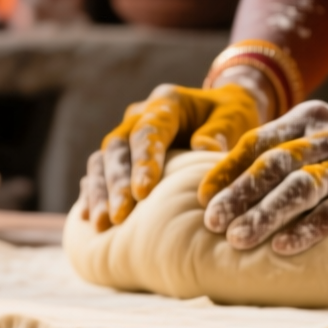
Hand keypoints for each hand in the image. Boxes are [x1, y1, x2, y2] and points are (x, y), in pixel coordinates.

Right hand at [81, 83, 261, 230]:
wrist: (222, 113)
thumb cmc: (232, 116)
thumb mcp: (235, 117)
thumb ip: (221, 130)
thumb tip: (203, 149)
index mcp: (166, 103)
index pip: (148, 130)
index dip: (144, 161)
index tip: (143, 192)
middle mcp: (138, 116)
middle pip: (117, 147)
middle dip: (116, 183)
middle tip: (118, 216)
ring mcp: (126, 135)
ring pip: (102, 160)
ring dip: (100, 192)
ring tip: (103, 224)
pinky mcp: (121, 156)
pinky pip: (98, 173)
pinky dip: (93, 194)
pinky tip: (91, 219)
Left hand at [197, 101, 327, 253]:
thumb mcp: (315, 132)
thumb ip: (276, 147)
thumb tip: (217, 178)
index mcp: (307, 118)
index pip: (259, 142)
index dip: (228, 169)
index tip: (202, 196)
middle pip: (275, 164)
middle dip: (239, 194)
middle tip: (211, 222)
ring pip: (302, 188)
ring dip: (265, 215)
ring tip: (237, 239)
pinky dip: (307, 231)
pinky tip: (282, 248)